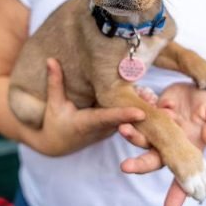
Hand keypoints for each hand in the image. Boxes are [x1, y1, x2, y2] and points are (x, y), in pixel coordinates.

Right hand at [28, 59, 145, 155]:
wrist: (57, 145)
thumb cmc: (54, 124)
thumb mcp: (54, 103)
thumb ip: (55, 82)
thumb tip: (51, 60)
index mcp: (88, 123)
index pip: (108, 118)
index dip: (124, 115)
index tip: (141, 113)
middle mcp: (102, 129)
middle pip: (125, 119)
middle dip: (140, 109)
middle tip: (153, 96)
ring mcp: (110, 130)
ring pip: (130, 122)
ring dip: (143, 110)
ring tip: (155, 95)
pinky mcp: (114, 128)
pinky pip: (129, 121)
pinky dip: (140, 111)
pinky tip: (152, 98)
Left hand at [118, 83, 205, 205]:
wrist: (201, 88)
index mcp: (189, 150)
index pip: (182, 176)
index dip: (177, 194)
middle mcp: (169, 143)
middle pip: (152, 158)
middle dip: (139, 165)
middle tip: (125, 167)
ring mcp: (157, 127)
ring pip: (141, 136)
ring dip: (132, 134)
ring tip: (123, 128)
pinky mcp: (149, 110)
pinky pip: (140, 111)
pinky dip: (137, 107)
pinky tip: (141, 96)